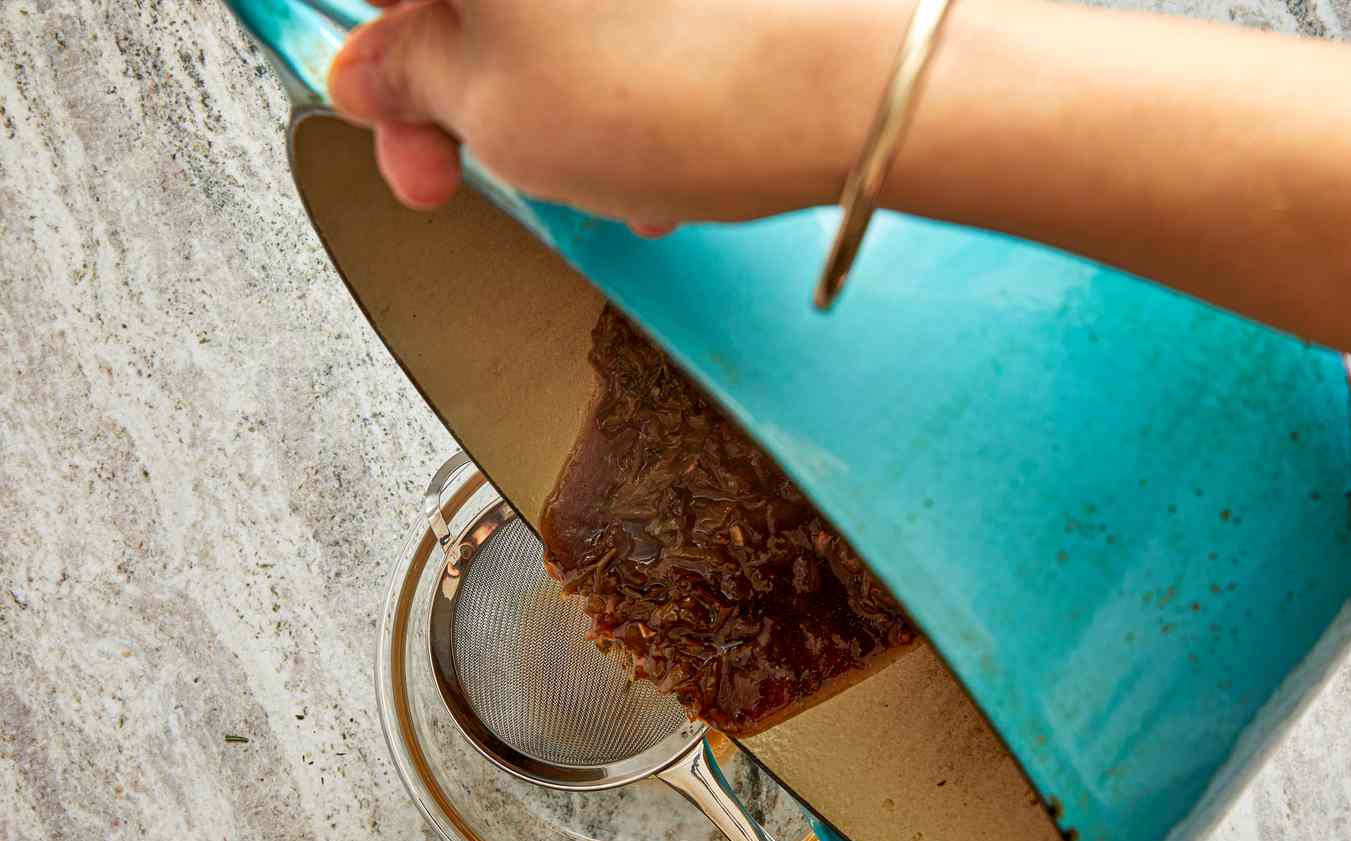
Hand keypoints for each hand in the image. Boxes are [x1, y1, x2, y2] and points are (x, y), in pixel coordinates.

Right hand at [327, 0, 903, 222]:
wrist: (848, 88)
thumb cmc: (670, 82)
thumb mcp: (491, 106)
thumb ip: (412, 79)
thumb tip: (371, 72)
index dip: (377, 50)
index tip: (387, 110)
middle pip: (475, 0)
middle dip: (462, 90)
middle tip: (456, 168)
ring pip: (555, 18)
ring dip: (552, 103)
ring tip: (600, 180)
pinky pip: (629, 23)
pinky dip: (621, 84)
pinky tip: (656, 158)